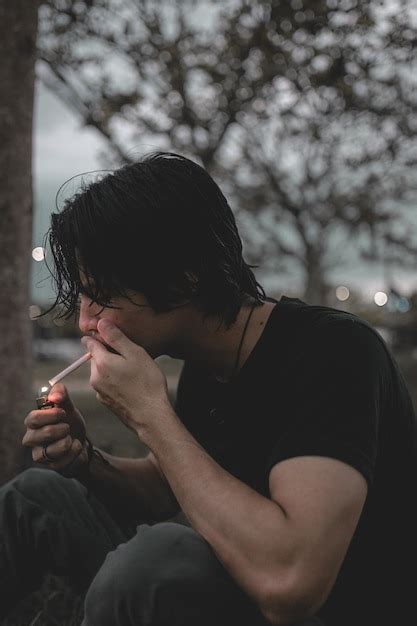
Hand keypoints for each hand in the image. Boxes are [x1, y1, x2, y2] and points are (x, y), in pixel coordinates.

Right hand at [23, 383, 88, 475]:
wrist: (82, 442)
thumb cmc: (69, 423)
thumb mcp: (68, 407)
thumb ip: (61, 395)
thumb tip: (55, 396)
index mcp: (33, 422)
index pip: (33, 418)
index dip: (51, 415)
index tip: (63, 412)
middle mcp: (32, 439)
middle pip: (44, 433)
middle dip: (62, 429)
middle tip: (68, 427)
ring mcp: (40, 454)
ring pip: (53, 450)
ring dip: (68, 441)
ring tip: (70, 438)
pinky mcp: (51, 466)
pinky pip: (64, 460)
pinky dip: (75, 451)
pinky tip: (75, 447)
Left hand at [81, 319, 170, 435]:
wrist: (151, 417)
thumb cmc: (147, 383)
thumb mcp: (135, 354)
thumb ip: (116, 337)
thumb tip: (100, 323)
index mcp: (101, 362)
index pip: (89, 342)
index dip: (99, 337)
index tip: (111, 337)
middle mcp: (94, 377)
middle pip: (96, 357)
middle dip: (109, 354)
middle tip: (130, 357)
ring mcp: (99, 391)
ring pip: (102, 371)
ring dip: (113, 368)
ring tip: (134, 372)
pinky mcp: (105, 401)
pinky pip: (107, 384)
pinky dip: (115, 381)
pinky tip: (131, 385)